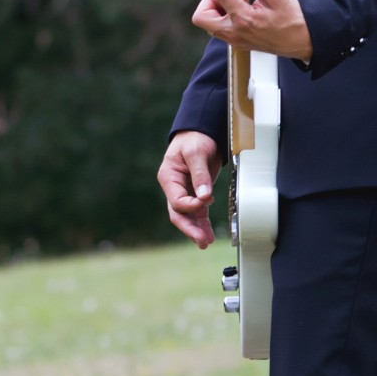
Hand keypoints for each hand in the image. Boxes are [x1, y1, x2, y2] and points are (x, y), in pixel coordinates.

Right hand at [157, 131, 221, 247]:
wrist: (201, 133)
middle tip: (202, 240)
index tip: (206, 201)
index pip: (177, 200)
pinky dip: (202, 223)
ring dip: (197, 230)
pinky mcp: (196, 194)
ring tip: (206, 242)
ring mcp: (184, 192)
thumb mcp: (196, 152)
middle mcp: (174, 188)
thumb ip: (200, 175)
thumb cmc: (195, 139)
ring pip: (188, 216)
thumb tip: (205, 197)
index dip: (191, 205)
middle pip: (178, 214)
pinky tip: (208, 235)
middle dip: (190, 228)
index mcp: (168, 177)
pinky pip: (197, 212)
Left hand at [191, 0, 312, 60]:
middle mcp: (235, 32)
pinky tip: (241, 8)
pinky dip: (223, 16)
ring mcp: (235, 40)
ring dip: (215, 9)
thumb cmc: (293, 20)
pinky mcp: (238, 42)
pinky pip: (219, 29)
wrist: (303, 42)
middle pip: (201, 17)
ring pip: (208, 24)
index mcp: (244, 19)